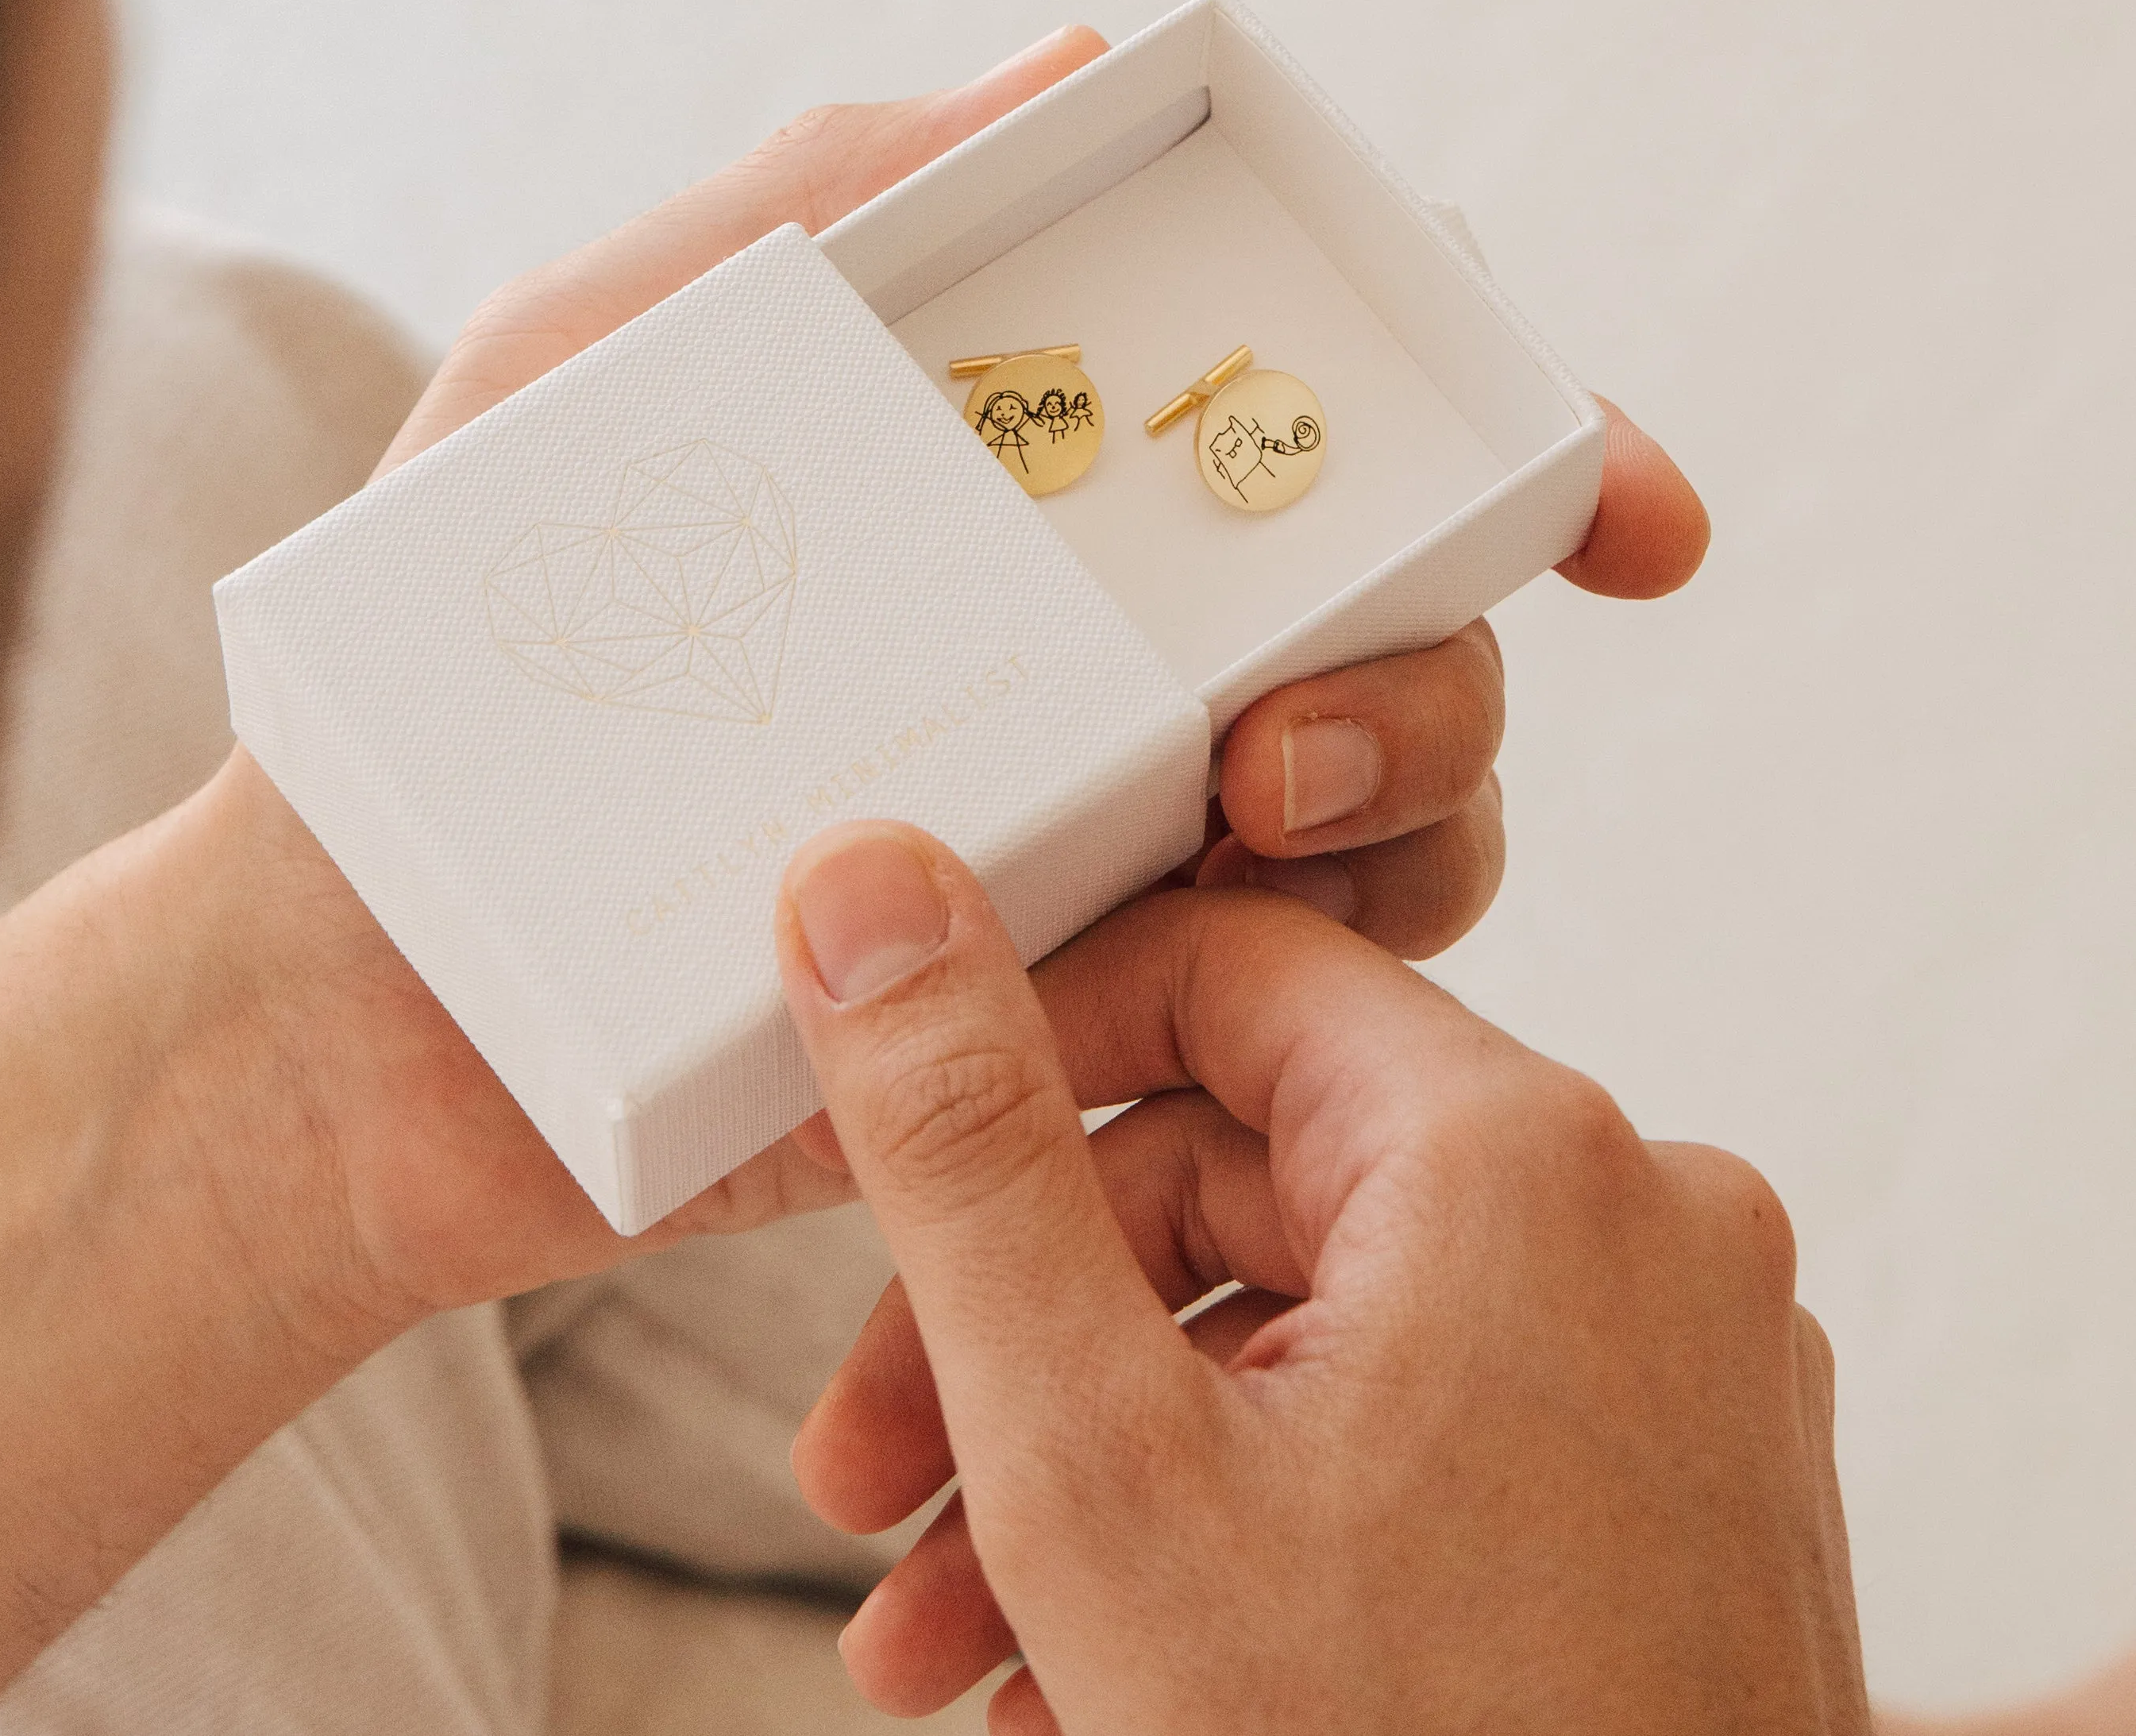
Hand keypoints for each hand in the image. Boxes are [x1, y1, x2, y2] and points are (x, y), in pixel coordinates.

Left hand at [211, 21, 1705, 1323]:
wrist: (348, 989)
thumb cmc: (456, 649)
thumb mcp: (595, 367)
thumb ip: (819, 204)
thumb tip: (1072, 54)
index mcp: (1055, 519)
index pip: (1349, 468)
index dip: (1542, 472)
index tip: (1635, 514)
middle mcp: (1121, 675)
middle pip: (1427, 657)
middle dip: (1443, 686)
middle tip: (1277, 742)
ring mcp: (1110, 861)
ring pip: (1403, 851)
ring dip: (1394, 846)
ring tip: (1218, 855)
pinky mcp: (1067, 1041)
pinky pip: (1269, 1041)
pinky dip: (1265, 1020)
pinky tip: (1110, 1006)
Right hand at [775, 825, 1867, 1733]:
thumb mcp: (1095, 1460)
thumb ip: (965, 1144)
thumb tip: (868, 884)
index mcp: (1522, 1153)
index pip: (1222, 969)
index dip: (1026, 1051)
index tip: (888, 1166)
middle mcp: (1642, 1222)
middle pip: (1245, 1171)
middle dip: (1020, 1330)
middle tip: (860, 1485)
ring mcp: (1681, 1366)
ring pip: (1310, 1318)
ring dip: (1104, 1451)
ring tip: (937, 1634)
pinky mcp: (1676, 1489)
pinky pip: (1412, 1419)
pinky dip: (1246, 1507)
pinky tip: (1090, 1666)